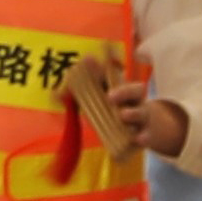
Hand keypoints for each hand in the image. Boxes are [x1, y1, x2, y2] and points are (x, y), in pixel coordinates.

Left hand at [61, 53, 185, 158]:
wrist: (140, 132)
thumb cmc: (113, 113)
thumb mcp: (96, 102)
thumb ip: (76, 96)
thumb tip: (54, 95)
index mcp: (122, 88)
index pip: (118, 74)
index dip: (108, 65)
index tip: (92, 62)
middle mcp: (135, 100)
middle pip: (135, 90)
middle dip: (123, 91)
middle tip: (110, 95)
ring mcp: (142, 117)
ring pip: (141, 113)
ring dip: (133, 113)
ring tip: (123, 115)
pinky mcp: (146, 135)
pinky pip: (147, 135)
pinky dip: (144, 136)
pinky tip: (139, 138)